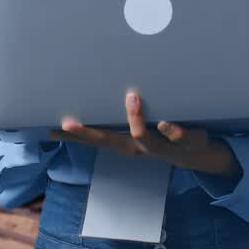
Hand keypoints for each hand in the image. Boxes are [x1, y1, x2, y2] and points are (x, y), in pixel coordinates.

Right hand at [50, 91, 241, 178]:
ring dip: (136, 120)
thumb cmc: (162, 134)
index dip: (72, 136)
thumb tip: (95, 94)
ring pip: (146, 138)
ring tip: (131, 98)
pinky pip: (180, 137)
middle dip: (89, 134)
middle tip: (67, 122)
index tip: (49, 128)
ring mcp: (164, 145)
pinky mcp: (188, 140)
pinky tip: (166, 122)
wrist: (200, 154)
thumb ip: (120, 116)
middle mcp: (141, 146)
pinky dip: (173, 131)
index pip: (96, 139)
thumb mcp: (140, 128)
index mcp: (127, 142)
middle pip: (112, 142)